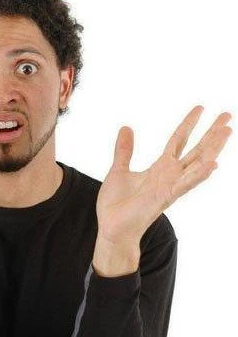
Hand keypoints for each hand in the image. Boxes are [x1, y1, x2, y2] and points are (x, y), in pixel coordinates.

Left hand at [96, 105, 232, 247]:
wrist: (111, 229)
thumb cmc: (116, 205)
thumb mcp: (118, 170)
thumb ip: (124, 150)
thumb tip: (126, 127)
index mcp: (160, 168)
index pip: (178, 140)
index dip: (189, 124)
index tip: (201, 108)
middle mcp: (170, 176)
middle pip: (196, 149)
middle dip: (212, 133)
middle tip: (228, 115)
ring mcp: (170, 186)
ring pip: (197, 164)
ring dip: (213, 148)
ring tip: (227, 131)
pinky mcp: (165, 198)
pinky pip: (185, 184)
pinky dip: (199, 174)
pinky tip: (213, 164)